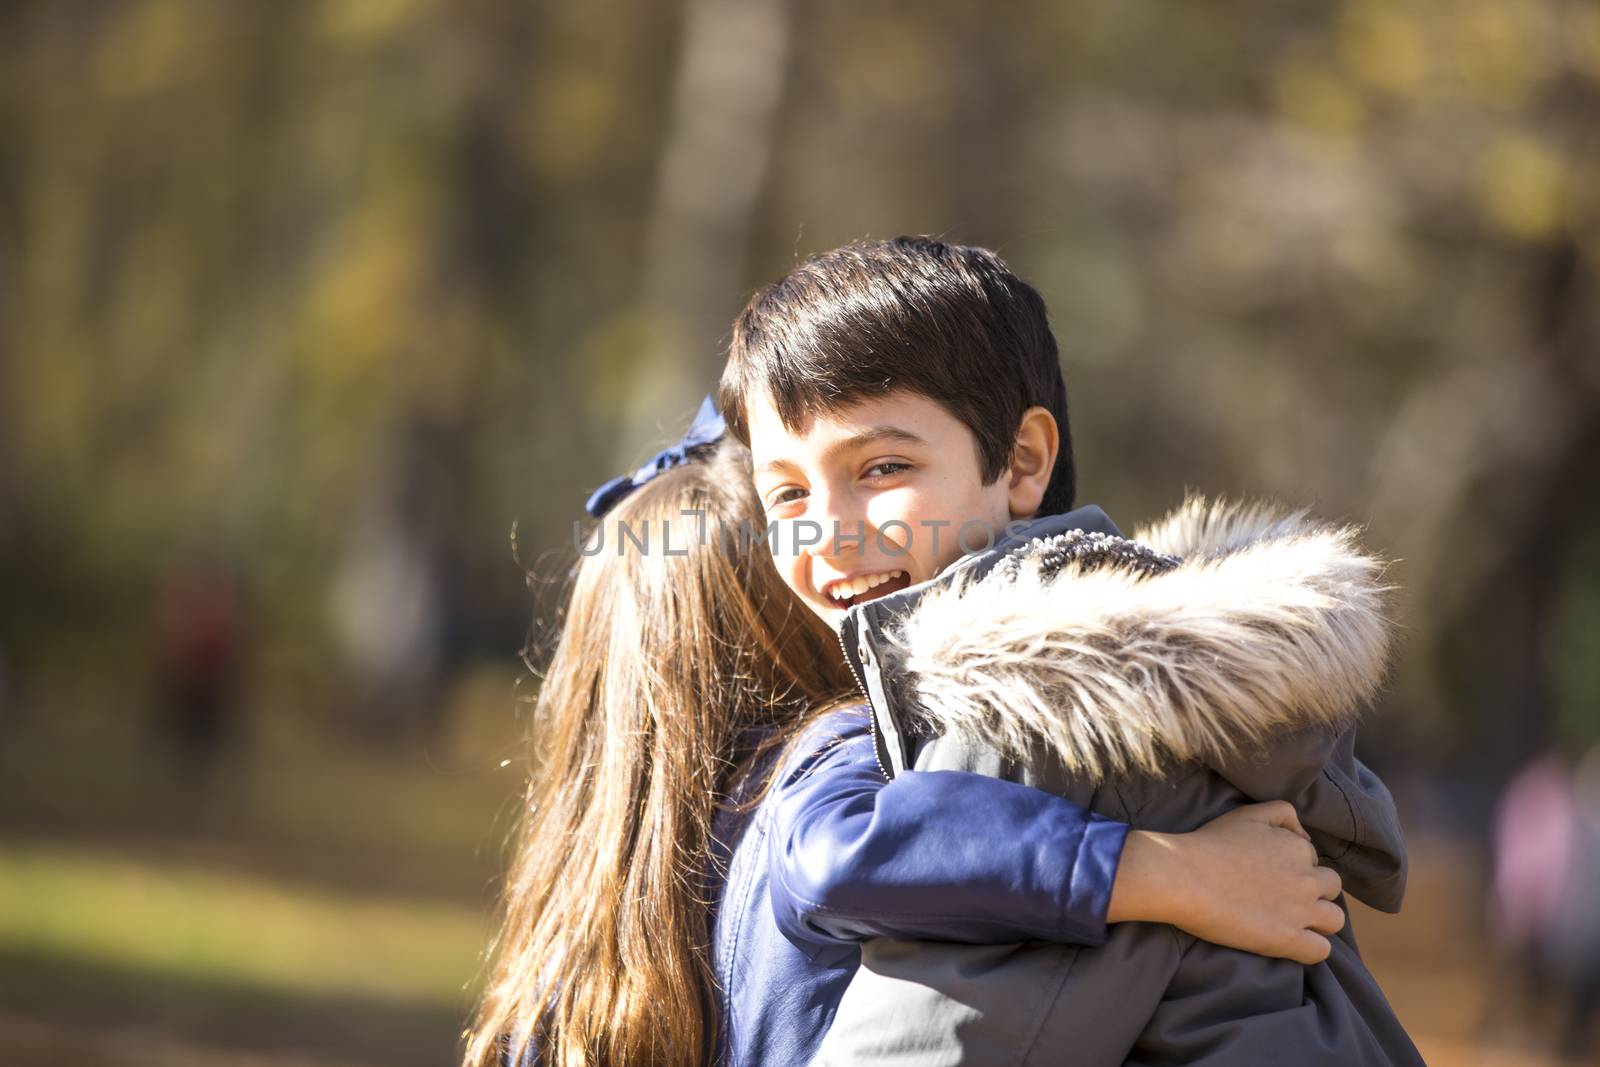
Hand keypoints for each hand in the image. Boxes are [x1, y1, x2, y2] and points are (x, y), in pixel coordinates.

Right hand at [1105, 801, 1343, 964]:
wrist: (1183, 877)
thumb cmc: (1209, 843)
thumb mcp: (1248, 814)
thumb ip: (1282, 814)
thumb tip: (1305, 835)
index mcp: (1298, 848)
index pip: (1312, 858)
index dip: (1293, 866)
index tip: (1269, 873)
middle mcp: (1307, 879)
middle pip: (1331, 886)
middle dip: (1314, 890)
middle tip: (1283, 896)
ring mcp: (1301, 911)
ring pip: (1335, 919)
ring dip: (1319, 919)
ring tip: (1292, 920)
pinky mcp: (1288, 940)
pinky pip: (1320, 951)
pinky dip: (1311, 948)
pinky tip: (1290, 943)